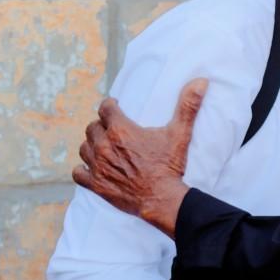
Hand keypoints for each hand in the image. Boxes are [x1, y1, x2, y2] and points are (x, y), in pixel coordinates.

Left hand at [73, 78, 207, 236]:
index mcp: (121, 130)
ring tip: (103, 148)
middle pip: (93, 127)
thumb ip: (188, 106)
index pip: (105, 108)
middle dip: (102, 126)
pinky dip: (83, 169)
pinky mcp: (95, 184)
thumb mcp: (180, 133)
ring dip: (92, 146)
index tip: (115, 108)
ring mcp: (97, 165)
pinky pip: (78, 173)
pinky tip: (93, 168)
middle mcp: (104, 145)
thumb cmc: (169, 165)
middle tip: (112, 130)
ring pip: (84, 148)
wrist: (162, 198)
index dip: (110, 107)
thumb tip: (200, 81)